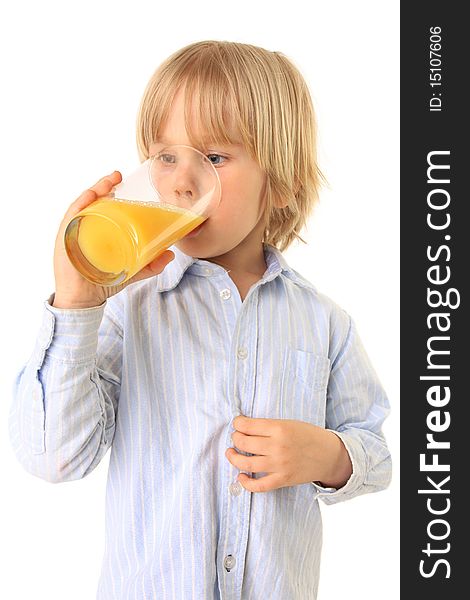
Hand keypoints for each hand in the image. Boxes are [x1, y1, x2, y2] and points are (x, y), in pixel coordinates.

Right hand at [53, 171, 174, 308]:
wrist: (84, 301)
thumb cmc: (103, 283)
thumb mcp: (131, 271)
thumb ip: (150, 264)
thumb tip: (170, 254)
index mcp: (96, 232)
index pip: (100, 206)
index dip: (108, 190)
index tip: (120, 179)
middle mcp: (82, 229)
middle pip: (91, 202)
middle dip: (103, 185)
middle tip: (117, 176)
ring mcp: (72, 233)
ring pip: (82, 206)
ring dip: (94, 191)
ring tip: (107, 182)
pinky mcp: (66, 241)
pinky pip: (72, 218)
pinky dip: (81, 206)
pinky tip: (91, 196)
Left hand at [225, 415, 352, 492]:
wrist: (329, 455)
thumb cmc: (308, 436)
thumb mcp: (289, 423)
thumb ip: (269, 426)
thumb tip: (244, 427)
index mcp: (279, 428)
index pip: (247, 425)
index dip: (237, 423)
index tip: (237, 423)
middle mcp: (278, 447)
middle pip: (244, 443)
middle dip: (235, 438)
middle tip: (236, 437)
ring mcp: (279, 465)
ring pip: (246, 464)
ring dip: (233, 458)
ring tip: (231, 453)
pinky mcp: (282, 480)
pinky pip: (259, 485)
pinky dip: (246, 483)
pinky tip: (241, 476)